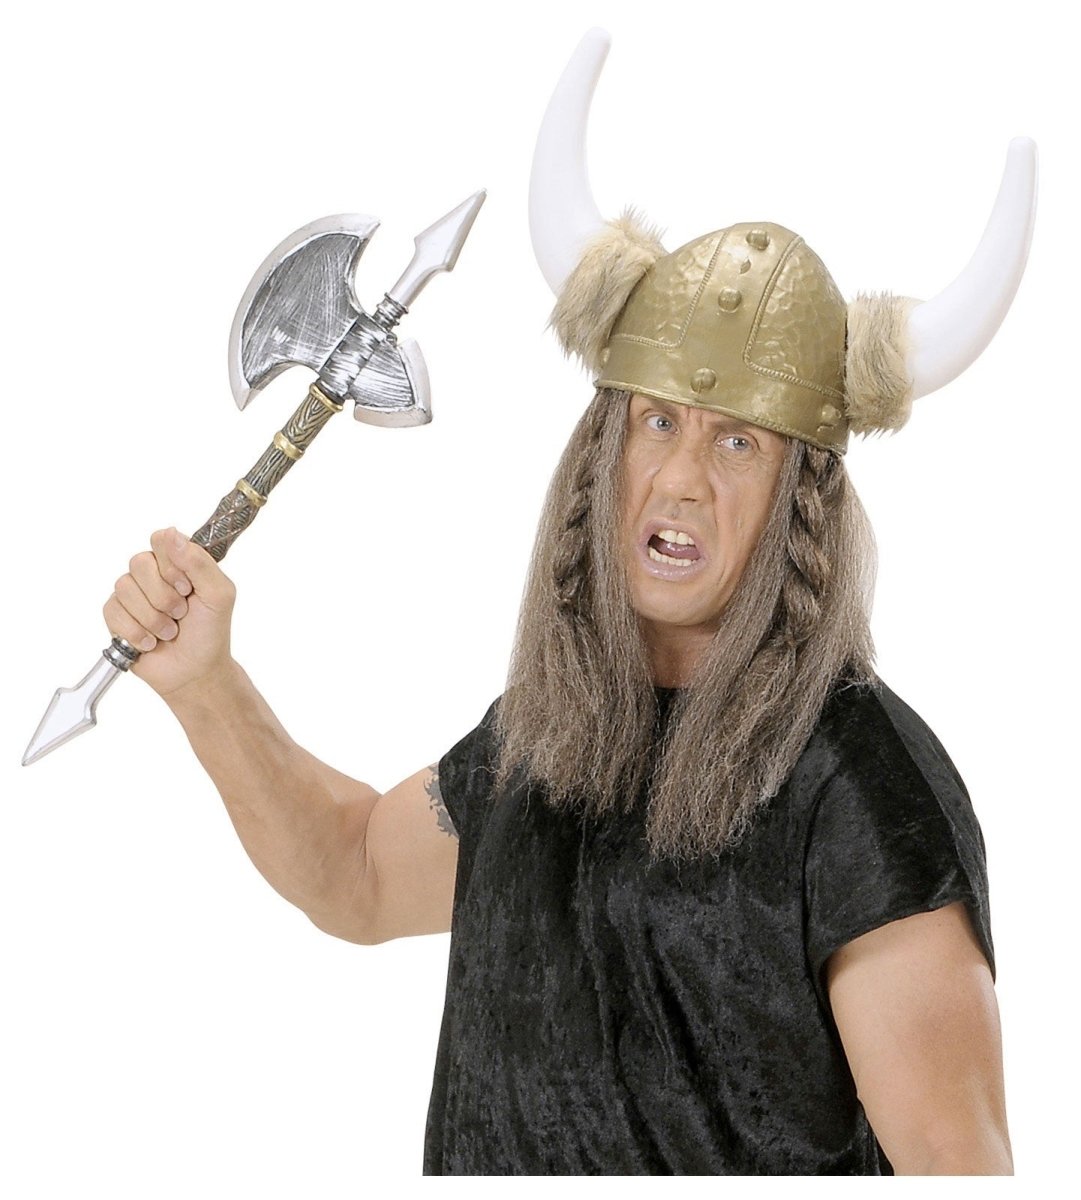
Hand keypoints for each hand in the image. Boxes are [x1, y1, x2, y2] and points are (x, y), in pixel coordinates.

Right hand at [103, 527, 237, 701]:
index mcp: (179, 562)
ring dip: (153, 618)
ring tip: (169, 631)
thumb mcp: (218, 595)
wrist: (195, 671)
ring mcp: (132, 593)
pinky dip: (136, 632)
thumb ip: (199, 562)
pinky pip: (113, 611)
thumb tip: (172, 533)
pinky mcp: (116, 616)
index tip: (187, 587)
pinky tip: (151, 642)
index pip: (161, 539)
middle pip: (139, 562)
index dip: (171, 563)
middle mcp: (152, 573)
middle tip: (181, 613)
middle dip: (164, 596)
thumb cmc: (210, 632)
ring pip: (124, 587)